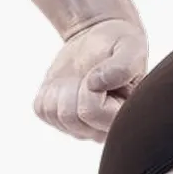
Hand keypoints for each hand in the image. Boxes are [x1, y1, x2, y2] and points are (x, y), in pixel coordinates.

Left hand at [32, 18, 146, 141]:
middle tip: (89, 75)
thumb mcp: (130, 47)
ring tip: (80, 79)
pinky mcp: (58, 121)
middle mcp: (102, 132)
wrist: (100, 41)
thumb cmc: (120, 45)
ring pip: (55, 114)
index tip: (101, 73)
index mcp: (123, 120)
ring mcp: (80, 130)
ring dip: (63, 89)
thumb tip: (95, 83)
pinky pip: (42, 109)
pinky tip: (69, 84)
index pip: (91, 111)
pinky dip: (50, 91)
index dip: (89, 88)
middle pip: (69, 116)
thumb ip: (123, 66)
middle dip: (74, 87)